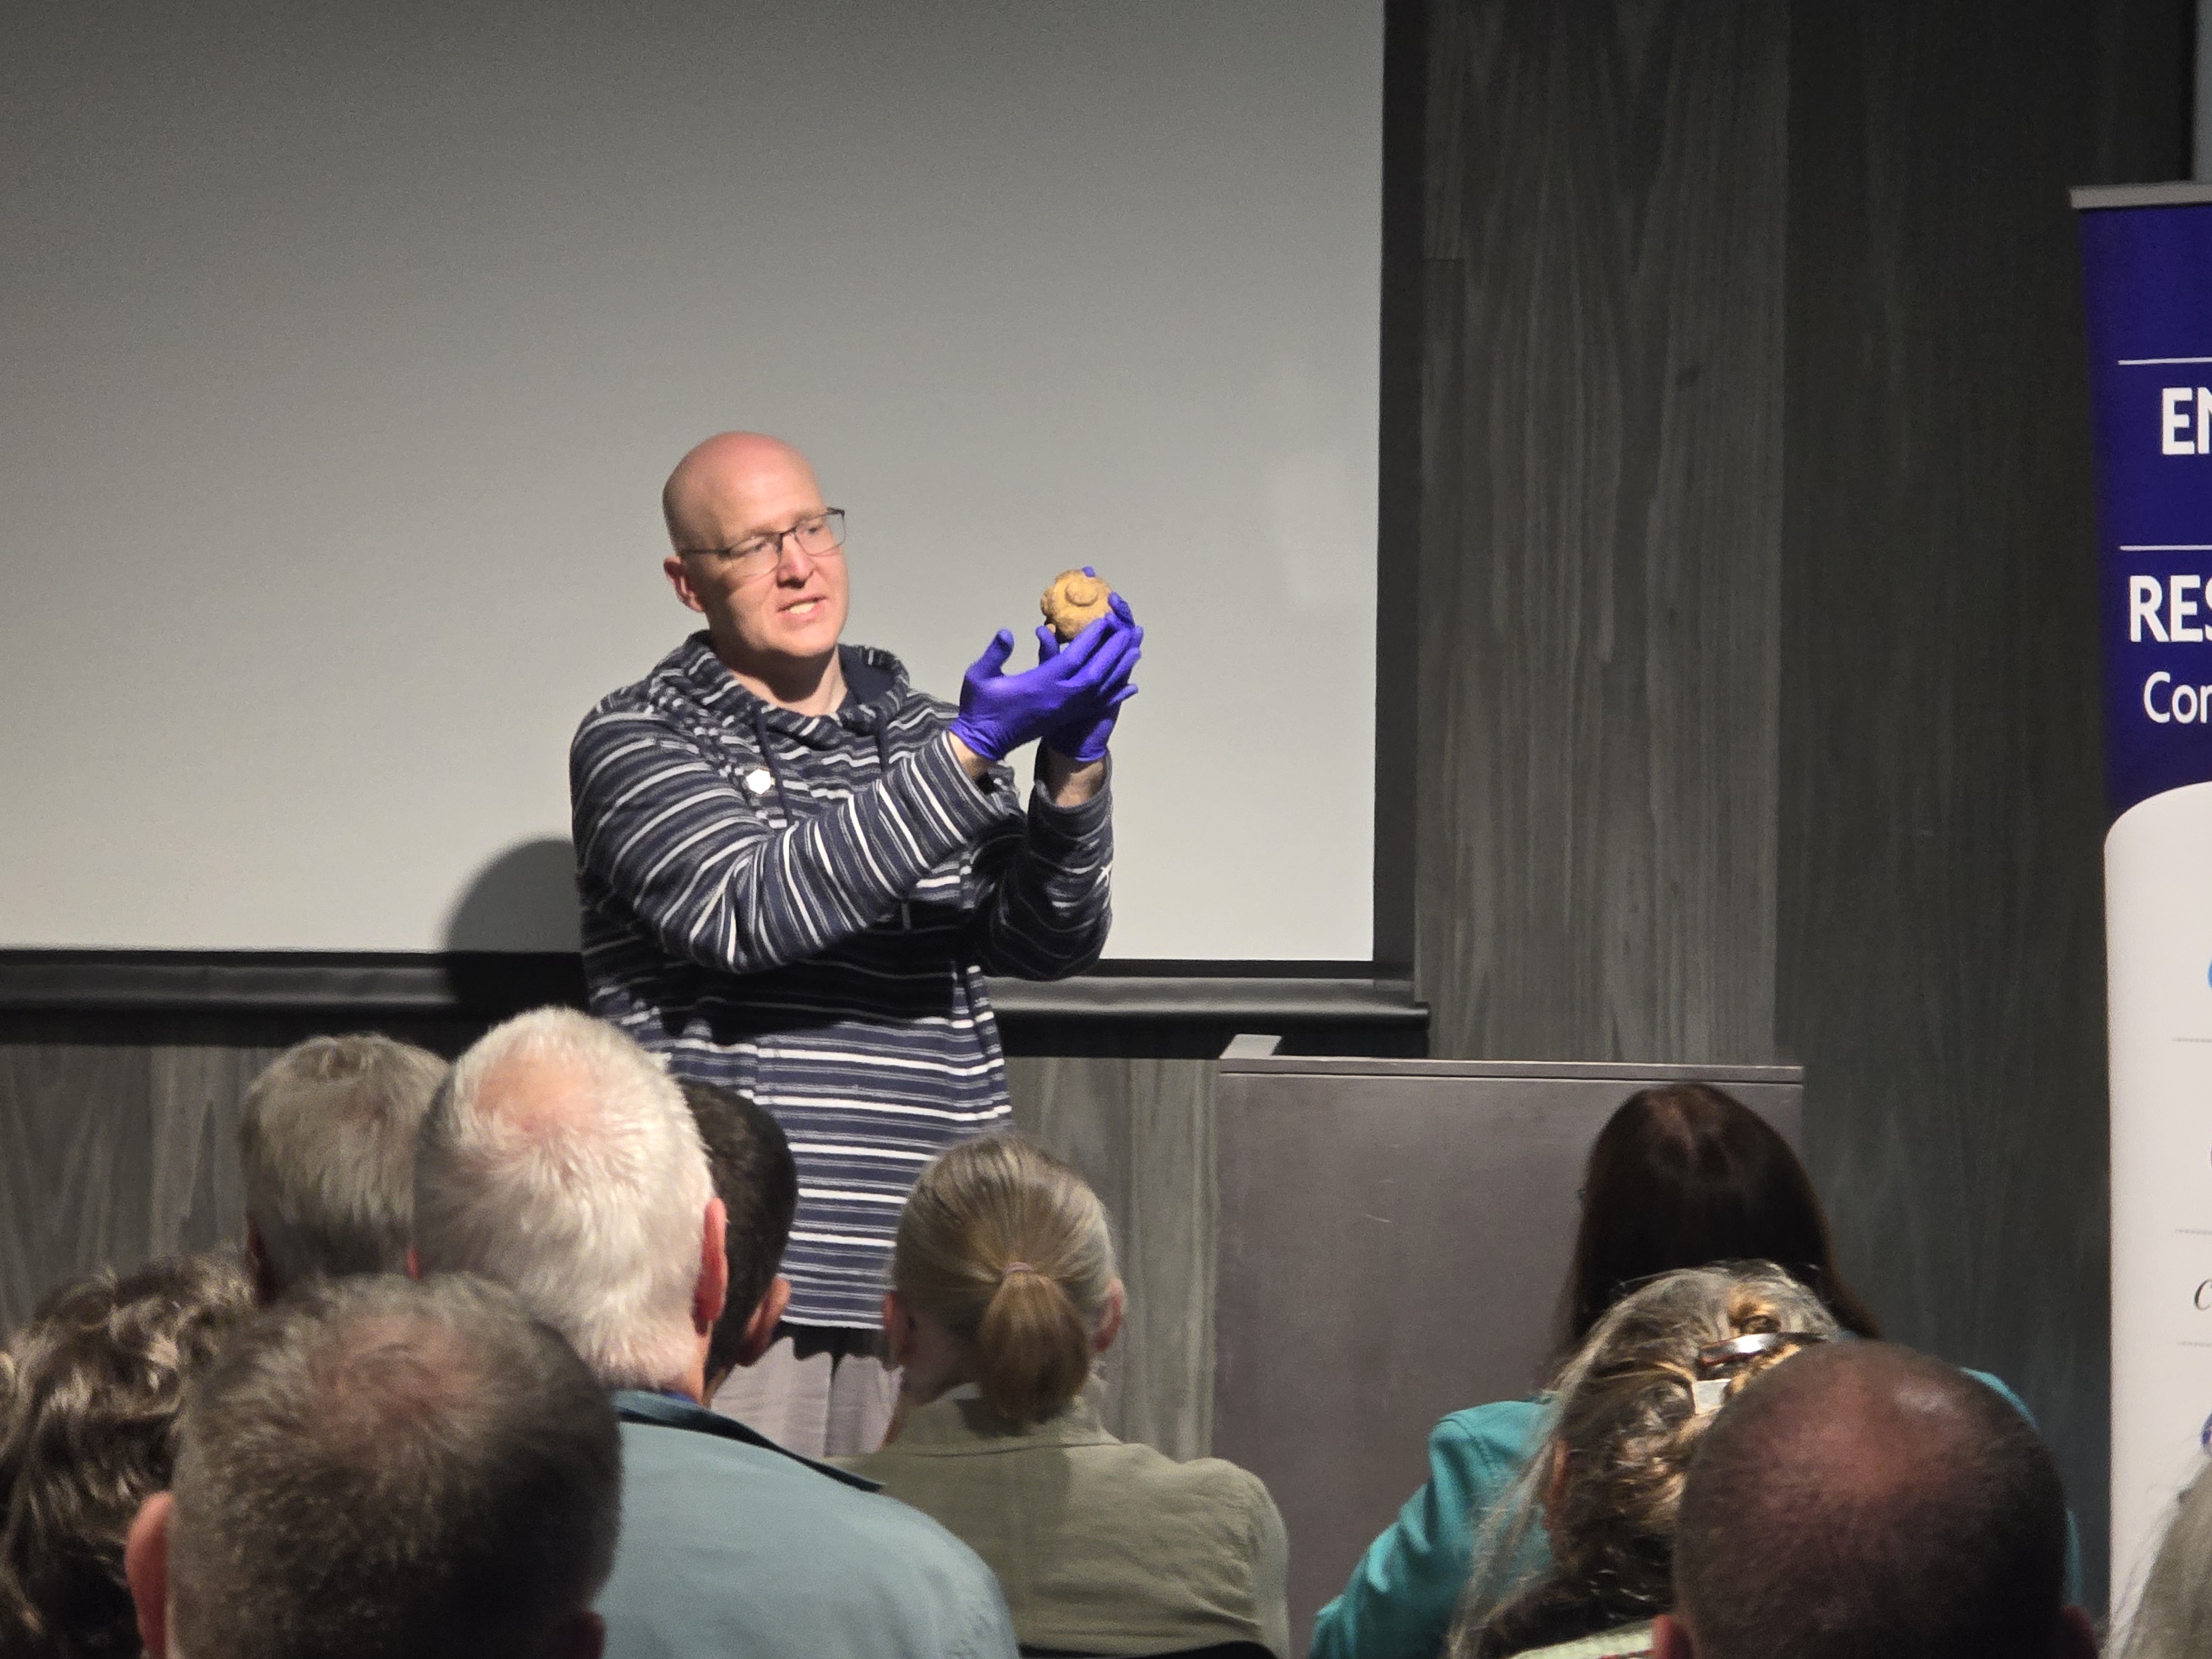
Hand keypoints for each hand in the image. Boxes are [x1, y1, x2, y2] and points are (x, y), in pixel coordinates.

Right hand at [948, 600, 1138, 762]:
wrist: (983, 742)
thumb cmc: (980, 707)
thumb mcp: (979, 676)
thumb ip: (995, 653)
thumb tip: (1007, 633)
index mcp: (1040, 685)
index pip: (1074, 658)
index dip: (1091, 638)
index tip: (1104, 619)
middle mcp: (1059, 698)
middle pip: (1096, 672)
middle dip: (1114, 650)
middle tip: (1127, 629)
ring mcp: (1065, 710)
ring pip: (1101, 688)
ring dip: (1120, 669)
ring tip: (1136, 650)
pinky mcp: (1066, 717)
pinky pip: (1097, 705)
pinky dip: (1115, 694)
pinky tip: (1129, 687)